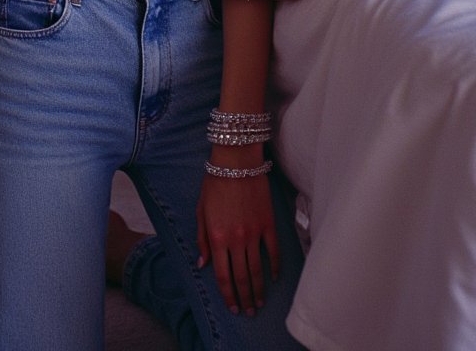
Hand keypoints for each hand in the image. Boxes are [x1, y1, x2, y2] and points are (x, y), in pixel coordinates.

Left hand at [197, 173, 278, 315]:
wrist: (237, 162)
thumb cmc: (215, 183)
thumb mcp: (201, 210)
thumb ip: (202, 239)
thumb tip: (202, 263)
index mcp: (217, 238)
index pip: (222, 275)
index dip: (227, 295)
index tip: (232, 307)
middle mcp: (236, 239)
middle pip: (242, 277)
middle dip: (245, 298)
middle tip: (248, 312)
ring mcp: (254, 233)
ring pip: (258, 269)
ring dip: (259, 289)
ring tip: (259, 302)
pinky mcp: (268, 224)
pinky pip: (273, 251)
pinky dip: (275, 267)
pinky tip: (274, 278)